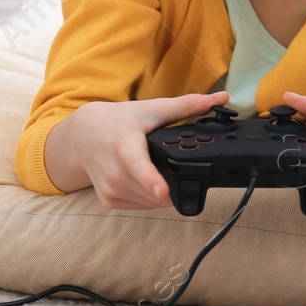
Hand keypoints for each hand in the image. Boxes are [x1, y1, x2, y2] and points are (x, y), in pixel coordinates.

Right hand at [45, 91, 231, 209]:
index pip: (139, 167)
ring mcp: (110, 188)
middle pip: (155, 189)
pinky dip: (150, 197)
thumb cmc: (119, 120)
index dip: (152, 180)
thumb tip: (222, 98)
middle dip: (173, 182)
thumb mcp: (152, 109)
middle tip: (174, 165)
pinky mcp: (108, 201)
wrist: (83, 135)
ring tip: (158, 170)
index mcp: (125, 146)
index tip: (164, 192)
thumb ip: (188, 106)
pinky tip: (147, 181)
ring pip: (151, 202)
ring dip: (163, 193)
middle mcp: (114, 171)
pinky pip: (140, 206)